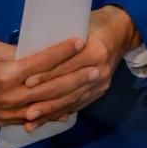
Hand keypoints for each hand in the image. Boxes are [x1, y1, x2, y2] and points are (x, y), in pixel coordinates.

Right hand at [0, 36, 88, 126]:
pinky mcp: (7, 121)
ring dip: (72, 94)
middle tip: (96, 66)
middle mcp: (11, 97)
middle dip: (76, 75)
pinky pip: (37, 118)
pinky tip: (72, 108)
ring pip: (48, 103)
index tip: (80, 40)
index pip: (42, 61)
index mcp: (6, 75)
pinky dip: (55, 112)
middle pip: (51, 85)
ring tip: (89, 83)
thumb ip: (16, 52)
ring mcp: (10, 112)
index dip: (62, 50)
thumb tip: (39, 50)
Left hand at [21, 5, 140, 129]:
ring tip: (32, 122)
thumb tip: (28, 53)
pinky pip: (77, 105)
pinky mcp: (99, 92)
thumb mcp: (78, 25)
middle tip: (26, 111)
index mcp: (95, 51)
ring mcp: (101, 83)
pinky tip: (46, 121)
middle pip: (68, 87)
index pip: (66, 66)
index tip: (26, 82)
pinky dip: (60, 113)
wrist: (121, 32)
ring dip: (50, 112)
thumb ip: (59, 40)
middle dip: (45, 100)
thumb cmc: (94, 25)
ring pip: (71, 100)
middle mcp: (100, 70)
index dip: (46, 75)